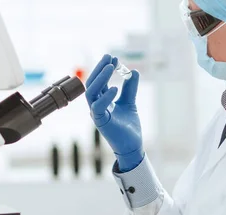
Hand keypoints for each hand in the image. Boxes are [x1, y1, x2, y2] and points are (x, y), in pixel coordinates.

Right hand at [86, 55, 143, 171]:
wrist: (132, 145)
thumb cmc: (128, 126)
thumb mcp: (130, 102)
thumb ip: (130, 88)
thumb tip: (133, 71)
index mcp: (101, 100)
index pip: (99, 81)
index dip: (104, 68)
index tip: (113, 57)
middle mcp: (96, 105)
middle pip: (92, 83)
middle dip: (100, 69)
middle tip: (110, 58)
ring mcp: (97, 114)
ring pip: (91, 92)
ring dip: (100, 79)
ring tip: (111, 67)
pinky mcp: (101, 122)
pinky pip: (98, 107)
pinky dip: (105, 97)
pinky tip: (115, 88)